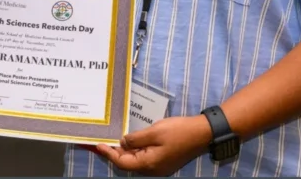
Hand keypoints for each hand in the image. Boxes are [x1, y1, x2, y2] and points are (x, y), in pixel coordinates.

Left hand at [93, 115, 212, 175]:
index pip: (123, 162)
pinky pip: (146, 157)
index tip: (98, 145)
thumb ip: (136, 139)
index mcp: (149, 163)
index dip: (109, 154)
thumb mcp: (154, 132)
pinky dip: (137, 150)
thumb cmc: (178, 131)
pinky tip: (133, 141)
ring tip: (115, 140)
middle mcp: (153, 168)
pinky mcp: (165, 160)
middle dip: (116, 153)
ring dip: (126, 151)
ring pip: (137, 160)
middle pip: (129, 163)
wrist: (202, 133)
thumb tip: (123, 143)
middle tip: (104, 141)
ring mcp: (160, 165)